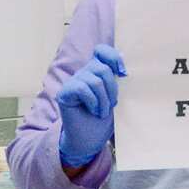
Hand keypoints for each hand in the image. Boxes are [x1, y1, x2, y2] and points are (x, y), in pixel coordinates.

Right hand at [57, 44, 126, 167]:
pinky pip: (83, 89)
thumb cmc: (104, 117)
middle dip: (112, 89)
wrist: (90, 138)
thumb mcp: (115, 95)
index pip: (101, 50)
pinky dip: (93, 102)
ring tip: (102, 112)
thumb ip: (117, 79)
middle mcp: (84, 73)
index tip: (124, 73)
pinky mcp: (64, 92)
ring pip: (95, 81)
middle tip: (111, 105)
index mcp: (97, 71)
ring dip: (104, 100)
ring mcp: (73, 82)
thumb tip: (123, 63)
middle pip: (102, 69)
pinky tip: (93, 111)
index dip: (112, 56)